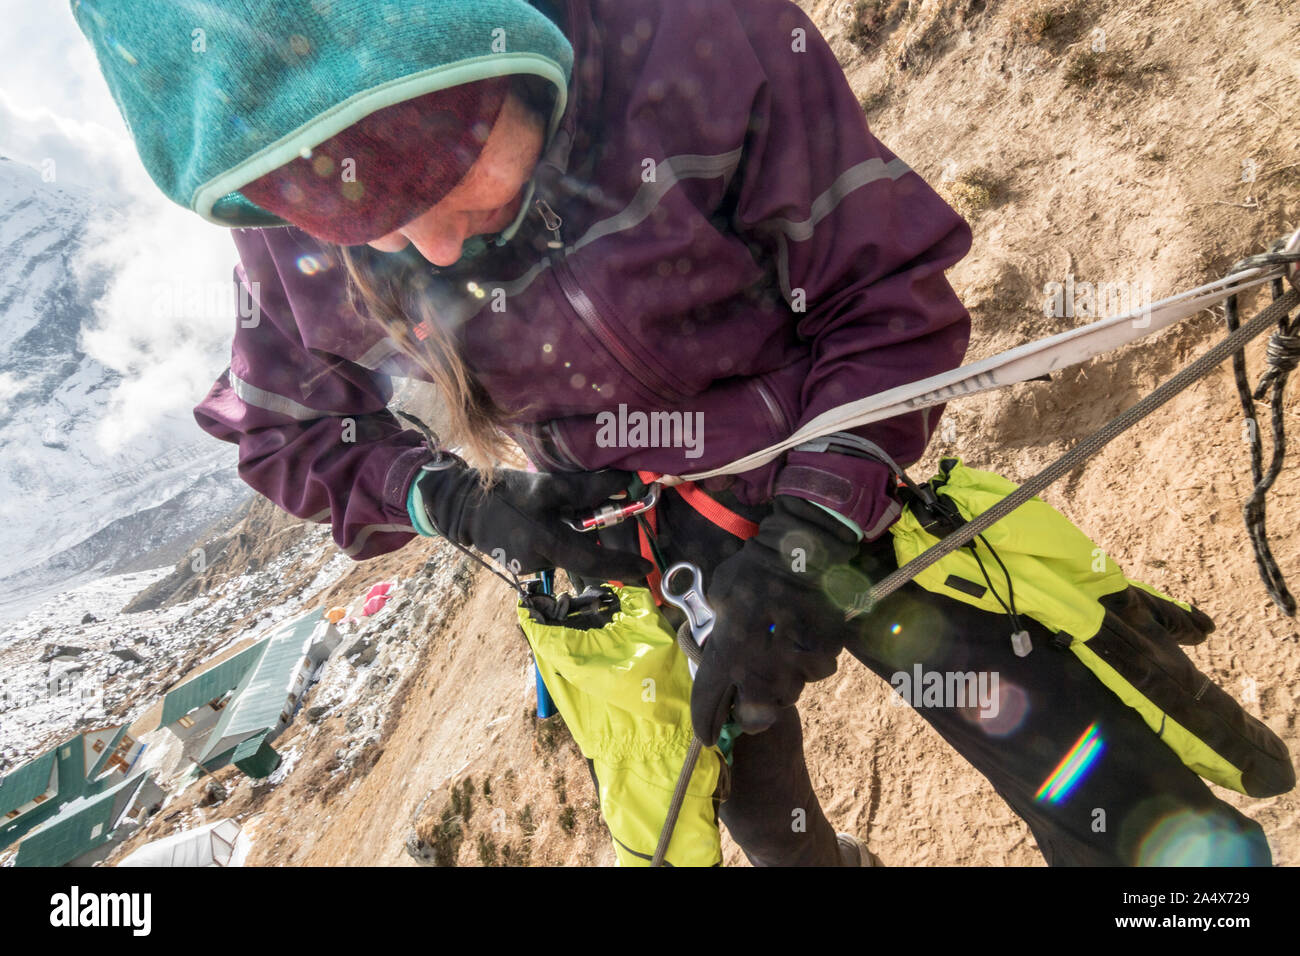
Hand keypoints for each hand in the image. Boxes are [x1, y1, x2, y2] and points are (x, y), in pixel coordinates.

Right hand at [413, 461, 652, 579]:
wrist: (458, 505)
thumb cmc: (503, 492)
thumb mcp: (544, 486)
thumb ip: (584, 488)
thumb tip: (621, 484)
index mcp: (547, 543)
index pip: (594, 560)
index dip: (622, 565)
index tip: (646, 569)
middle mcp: (540, 561)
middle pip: (583, 560)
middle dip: (605, 552)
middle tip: (625, 546)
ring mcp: (528, 565)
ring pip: (566, 555)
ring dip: (579, 541)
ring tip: (580, 521)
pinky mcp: (519, 563)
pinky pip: (549, 552)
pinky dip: (560, 540)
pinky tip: (552, 523)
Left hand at [690, 496, 861, 743]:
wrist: (798, 553)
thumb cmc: (750, 571)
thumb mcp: (717, 597)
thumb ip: (717, 627)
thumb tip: (719, 639)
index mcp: (727, 657)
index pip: (708, 705)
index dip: (704, 724)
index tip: (705, 736)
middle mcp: (760, 672)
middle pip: (755, 717)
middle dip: (749, 712)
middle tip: (749, 695)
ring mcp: (796, 667)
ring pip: (787, 695)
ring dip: (779, 684)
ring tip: (777, 656)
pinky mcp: (825, 657)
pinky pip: (814, 671)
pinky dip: (808, 662)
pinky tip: (801, 641)